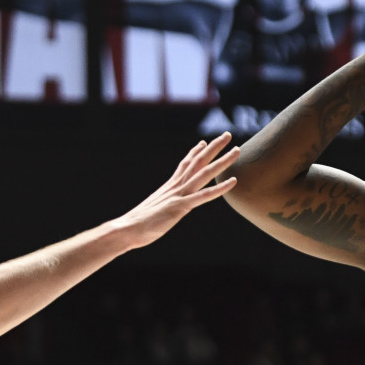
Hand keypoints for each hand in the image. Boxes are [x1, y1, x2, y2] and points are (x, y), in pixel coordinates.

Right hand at [111, 132, 239, 248]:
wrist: (127, 229)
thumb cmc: (138, 223)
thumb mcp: (154, 209)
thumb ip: (163, 204)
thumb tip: (163, 206)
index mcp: (169, 186)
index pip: (185, 164)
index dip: (195, 152)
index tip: (204, 142)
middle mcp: (175, 186)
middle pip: (198, 161)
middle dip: (214, 147)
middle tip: (227, 135)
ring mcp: (179, 195)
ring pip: (204, 173)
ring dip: (222, 161)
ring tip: (237, 150)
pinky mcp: (180, 207)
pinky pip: (204, 196)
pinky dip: (219, 188)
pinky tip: (233, 181)